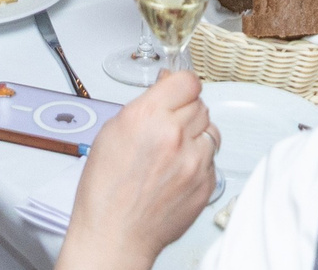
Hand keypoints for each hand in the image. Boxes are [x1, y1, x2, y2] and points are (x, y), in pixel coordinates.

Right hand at [57, 70, 217, 269]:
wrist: (114, 236)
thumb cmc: (105, 191)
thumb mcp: (112, 133)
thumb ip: (144, 106)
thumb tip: (165, 88)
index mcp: (148, 116)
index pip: (187, 81)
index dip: (181, 87)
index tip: (177, 92)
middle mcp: (175, 135)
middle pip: (200, 104)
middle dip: (186, 112)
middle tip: (168, 127)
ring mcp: (194, 161)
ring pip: (211, 130)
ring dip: (196, 136)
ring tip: (173, 153)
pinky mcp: (206, 183)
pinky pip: (212, 159)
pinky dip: (199, 162)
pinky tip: (177, 173)